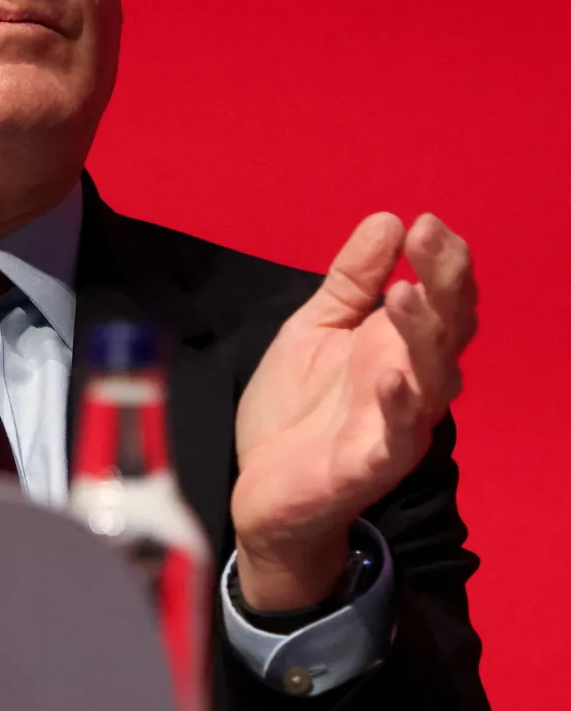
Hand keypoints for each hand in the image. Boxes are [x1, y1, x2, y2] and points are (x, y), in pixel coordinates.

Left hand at [232, 212, 476, 609]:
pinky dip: (400, 407)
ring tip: (405, 293)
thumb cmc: (295, 410)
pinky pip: (398, 436)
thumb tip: (387, 219)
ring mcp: (398, 424)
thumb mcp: (314, 331)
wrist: (262, 491)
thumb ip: (350, 282)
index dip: (442, 261)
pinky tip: (391, 378)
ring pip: (433, 376)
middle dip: (444, 281)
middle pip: (448, 328)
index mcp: (399, 347)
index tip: (425, 221)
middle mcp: (412, 381)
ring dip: (423, 334)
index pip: (442, 298)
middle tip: (428, 236)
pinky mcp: (373, 464)